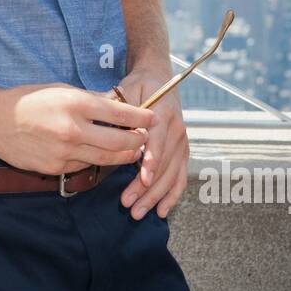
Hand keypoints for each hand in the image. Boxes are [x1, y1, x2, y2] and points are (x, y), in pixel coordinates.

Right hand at [0, 82, 156, 176]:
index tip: (152, 116)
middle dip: (137, 140)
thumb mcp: (61, 89)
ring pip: (106, 158)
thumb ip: (90, 100)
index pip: (120, 112)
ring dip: (123, 155)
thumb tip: (116, 106)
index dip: (141, 116)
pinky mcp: (56, 168)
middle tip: (145, 137)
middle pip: (120, 141)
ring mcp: (64, 152)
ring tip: (133, 151)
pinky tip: (103, 156)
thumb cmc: (28, 99)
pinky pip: (85, 167)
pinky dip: (97, 161)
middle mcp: (73, 129)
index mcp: (76, 103)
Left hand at [115, 66, 188, 220]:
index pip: (158, 142)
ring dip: (156, 196)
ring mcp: (182, 141)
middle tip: (129, 205)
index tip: (141, 179)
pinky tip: (162, 211)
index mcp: (163, 114)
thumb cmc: (139, 85)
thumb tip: (107, 125)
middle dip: (147, 188)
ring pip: (172, 175)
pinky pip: (180, 176)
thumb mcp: (127, 88)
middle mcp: (177, 129)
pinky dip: (172, 195)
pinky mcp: (183, 151)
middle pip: (164, 164)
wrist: (160, 78)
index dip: (151, 162)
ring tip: (139, 213)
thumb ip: (120, 107)